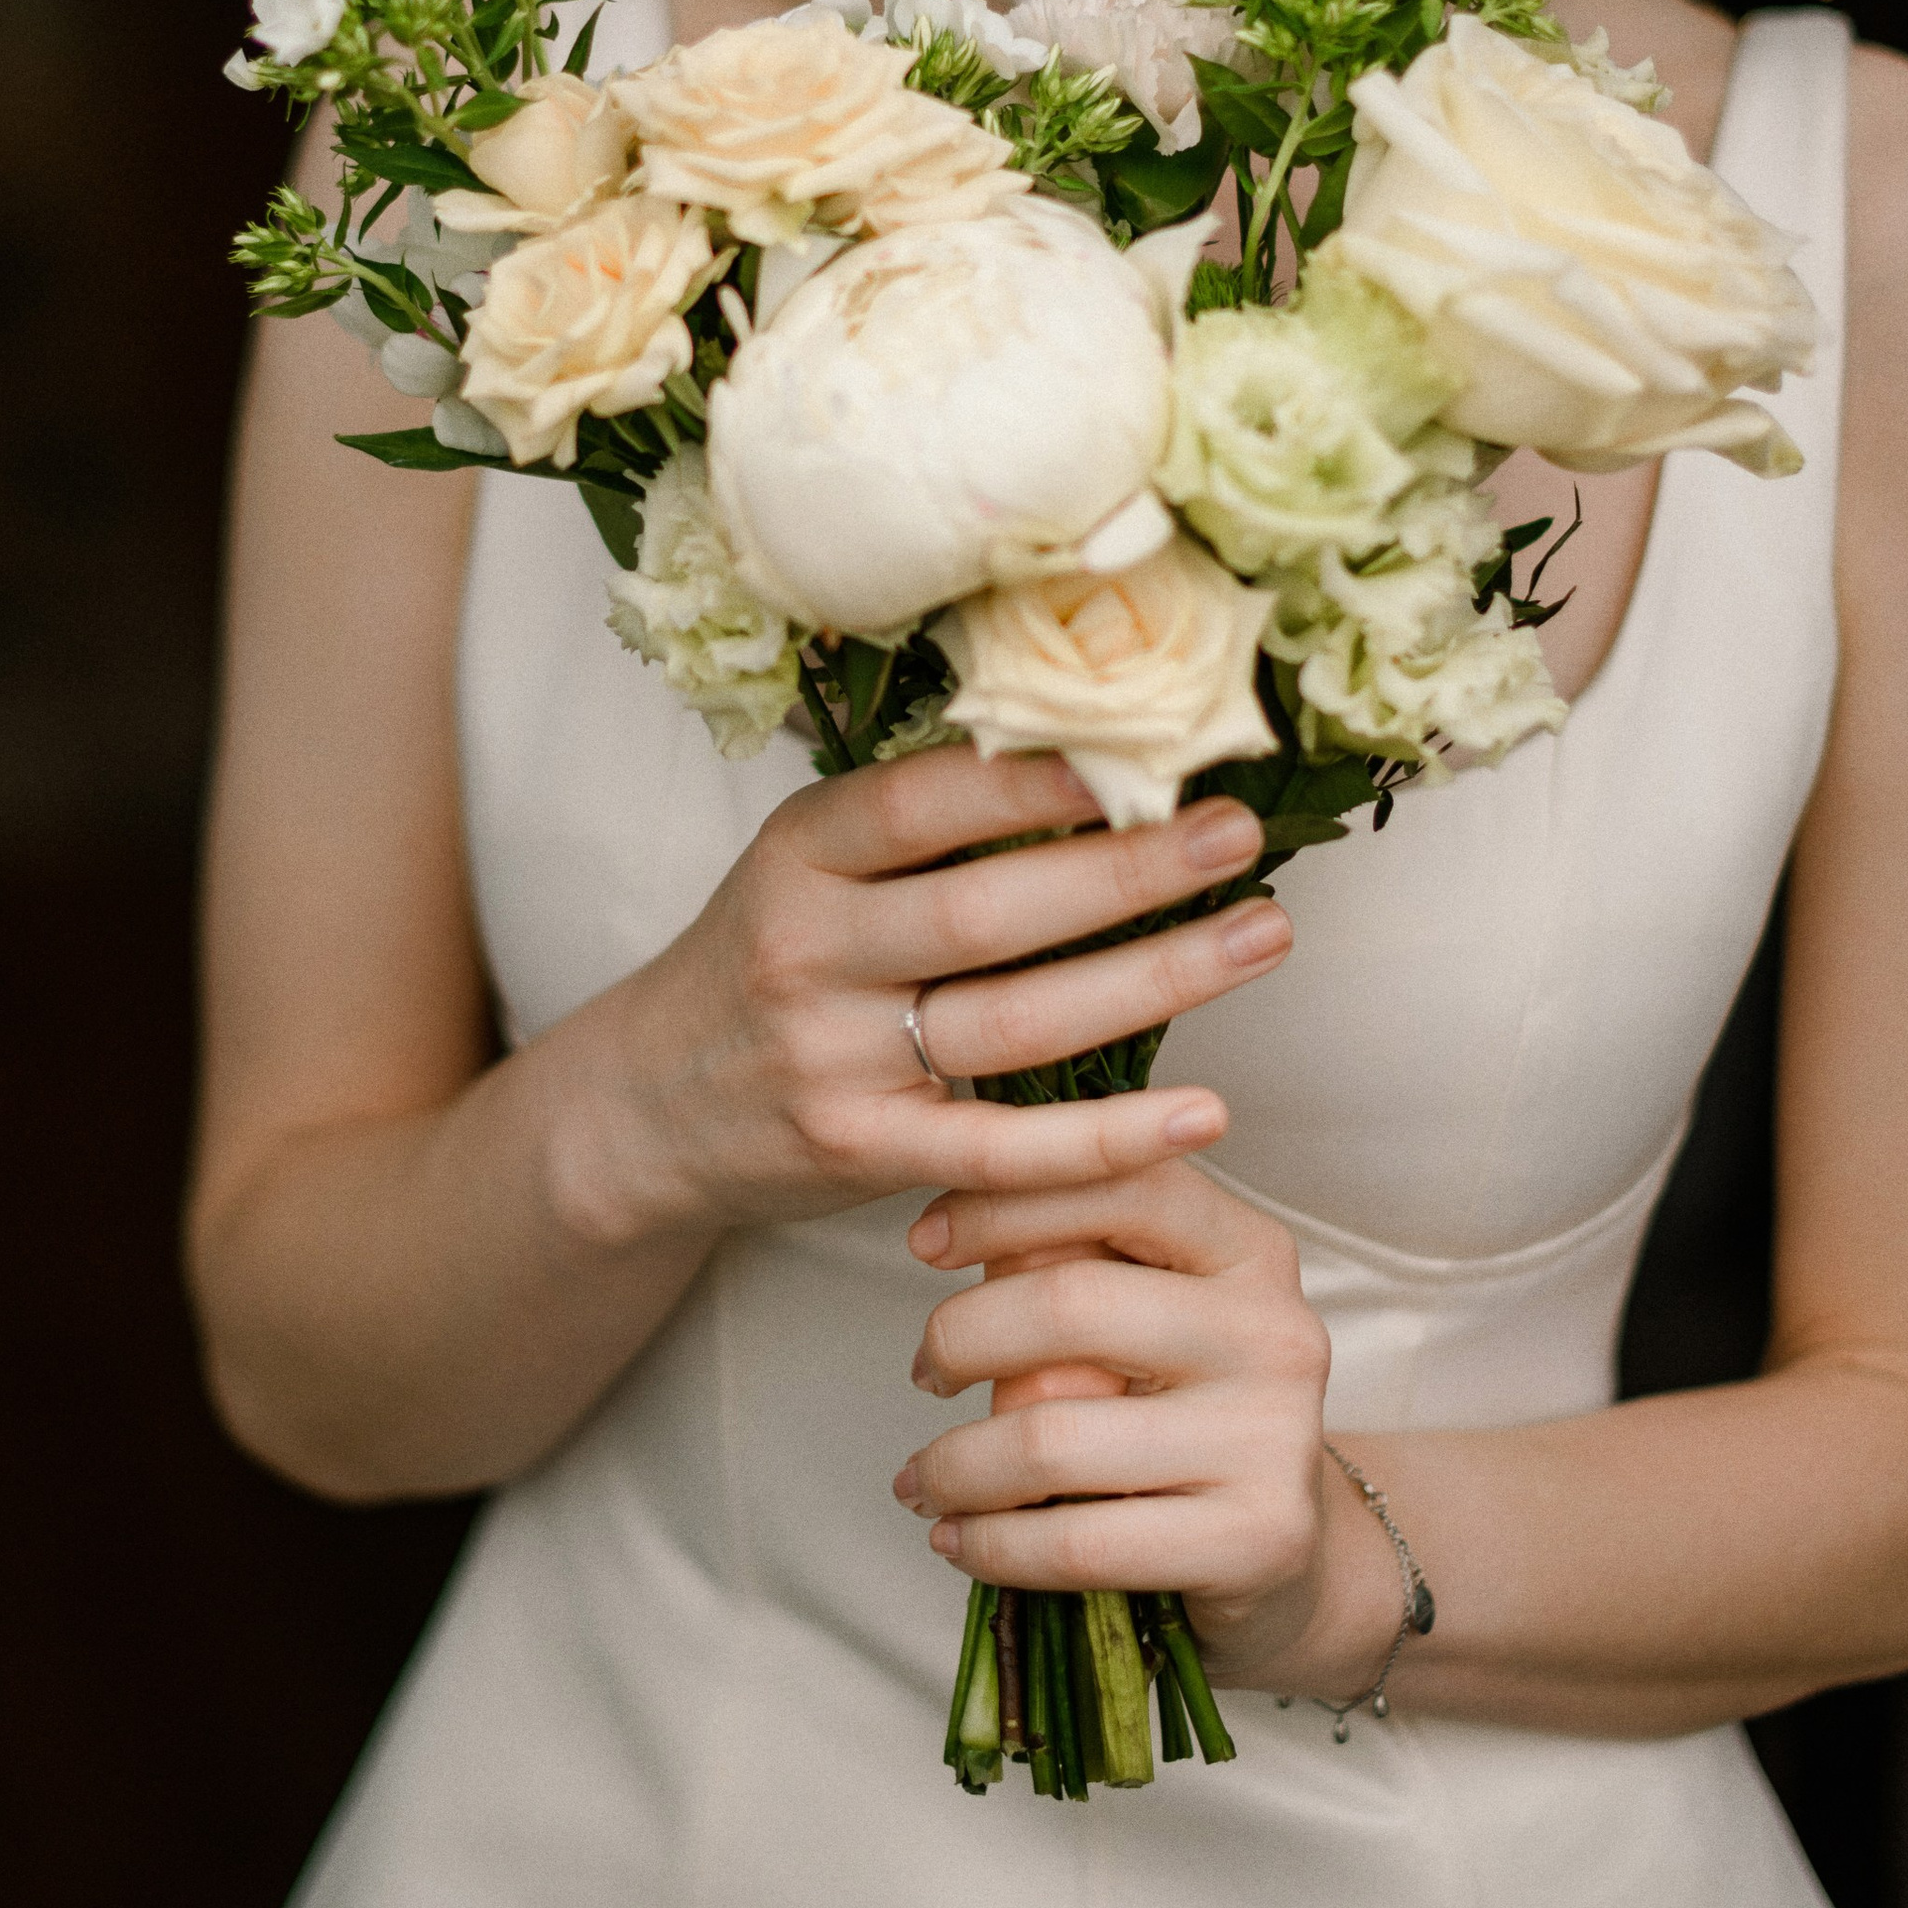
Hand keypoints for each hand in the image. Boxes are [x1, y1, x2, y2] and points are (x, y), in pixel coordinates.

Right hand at [591, 747, 1289, 1245]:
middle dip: (1128, 870)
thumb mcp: (807, 866)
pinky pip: (1002, 1148)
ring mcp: (831, 1060)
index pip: (919, 802)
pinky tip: (1202, 1112)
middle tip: (1239, 835)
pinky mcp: (861, 1154)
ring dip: (1155, 980)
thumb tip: (1091, 753)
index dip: (1034, 780)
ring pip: (1015, 1023)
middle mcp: (807, 950)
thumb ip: (921, 827)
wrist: (648, 1106)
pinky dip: (1108, 1139)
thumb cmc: (766, 961)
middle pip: (988, 911)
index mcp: (798, 853)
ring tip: (1259, 936)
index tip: (1144, 753)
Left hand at [891, 1162, 1402, 1696]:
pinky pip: (1077, 1541)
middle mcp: (1275, 1331)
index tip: (924, 1243)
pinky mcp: (1256, 1538)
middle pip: (1068, 1305)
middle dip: (959, 1338)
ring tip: (923, 1480)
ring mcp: (1272, 1436)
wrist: (1285, 1551)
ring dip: (955, 1465)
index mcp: (1250, 1251)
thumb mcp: (1153, 1315)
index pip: (1116, 1186)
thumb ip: (1076, 1261)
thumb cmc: (1186, 1415)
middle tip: (926, 1373)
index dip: (1001, 1205)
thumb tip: (947, 1227)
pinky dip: (992, 1545)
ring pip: (1052, 1438)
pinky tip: (961, 1540)